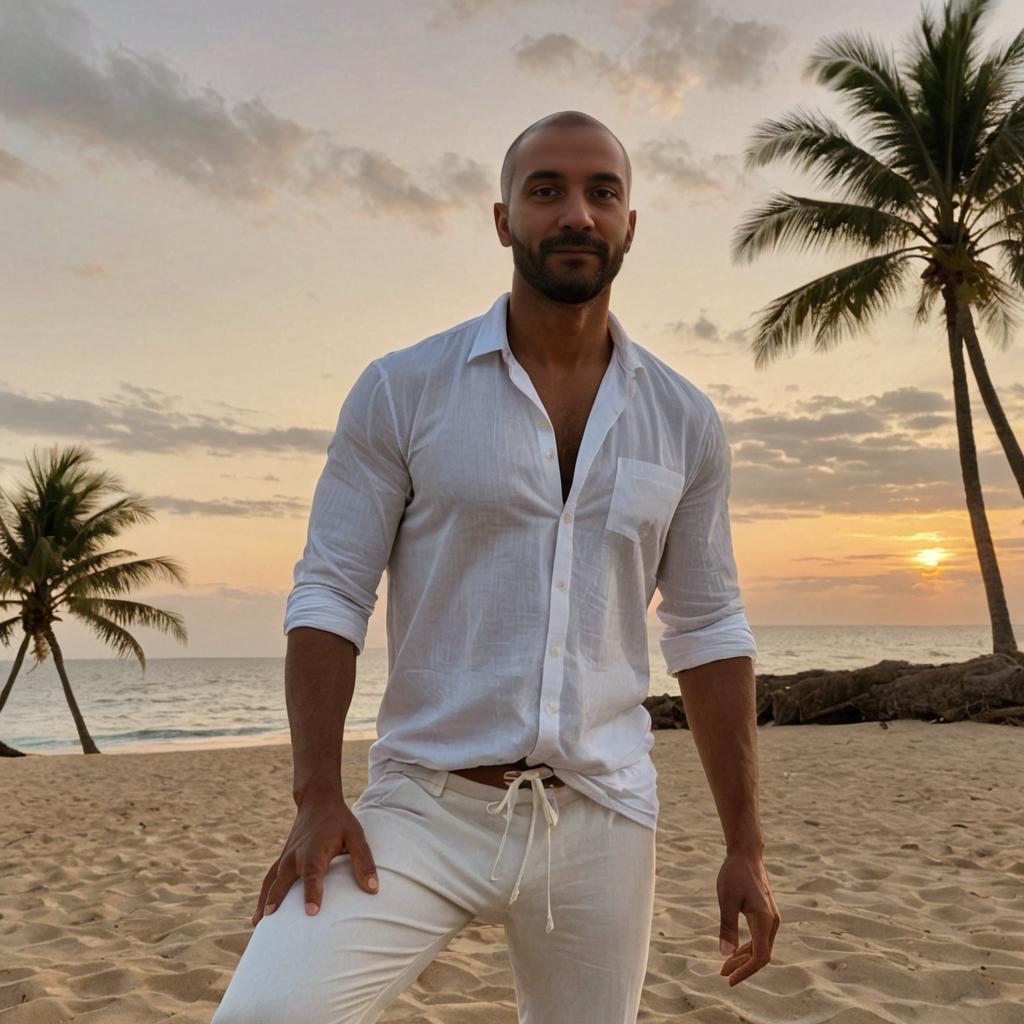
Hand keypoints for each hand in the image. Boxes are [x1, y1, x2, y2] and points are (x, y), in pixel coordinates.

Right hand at [251, 792, 378, 925]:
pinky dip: (263, 897)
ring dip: (264, 903)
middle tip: (269, 926)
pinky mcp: (282, 860)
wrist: (318, 802)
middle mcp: (295, 856)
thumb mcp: (357, 836)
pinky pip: (269, 880)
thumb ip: (364, 862)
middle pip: (283, 882)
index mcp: (315, 851)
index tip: (311, 912)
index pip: (313, 875)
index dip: (312, 892)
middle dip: (277, 902)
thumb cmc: (340, 822)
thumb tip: (373, 889)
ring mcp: (286, 859)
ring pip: (271, 883)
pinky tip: (259, 918)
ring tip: (258, 926)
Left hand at [716, 849, 779, 985]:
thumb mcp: (726, 900)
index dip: (746, 971)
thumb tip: (725, 955)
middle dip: (743, 967)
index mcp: (764, 919)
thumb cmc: (734, 874)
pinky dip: (748, 947)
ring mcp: (771, 918)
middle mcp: (772, 921)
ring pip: (761, 947)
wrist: (746, 854)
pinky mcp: (767, 914)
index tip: (729, 979)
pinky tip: (735, 952)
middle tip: (722, 973)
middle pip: (761, 954)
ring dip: (745, 958)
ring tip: (726, 967)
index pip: (760, 956)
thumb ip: (727, 927)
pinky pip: (760, 938)